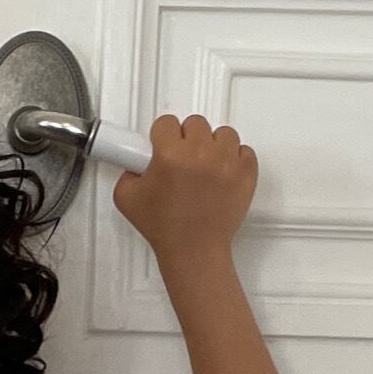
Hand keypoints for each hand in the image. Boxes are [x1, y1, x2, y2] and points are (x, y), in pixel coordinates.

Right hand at [112, 114, 258, 262]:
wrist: (194, 251)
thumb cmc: (165, 229)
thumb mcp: (126, 198)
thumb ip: (128, 171)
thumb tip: (137, 161)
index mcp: (170, 155)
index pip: (166, 122)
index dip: (162, 136)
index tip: (163, 147)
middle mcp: (200, 154)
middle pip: (195, 123)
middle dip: (187, 139)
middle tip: (183, 160)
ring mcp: (227, 162)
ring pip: (223, 133)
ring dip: (213, 145)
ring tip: (205, 165)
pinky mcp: (246, 173)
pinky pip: (244, 150)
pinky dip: (235, 158)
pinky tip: (222, 171)